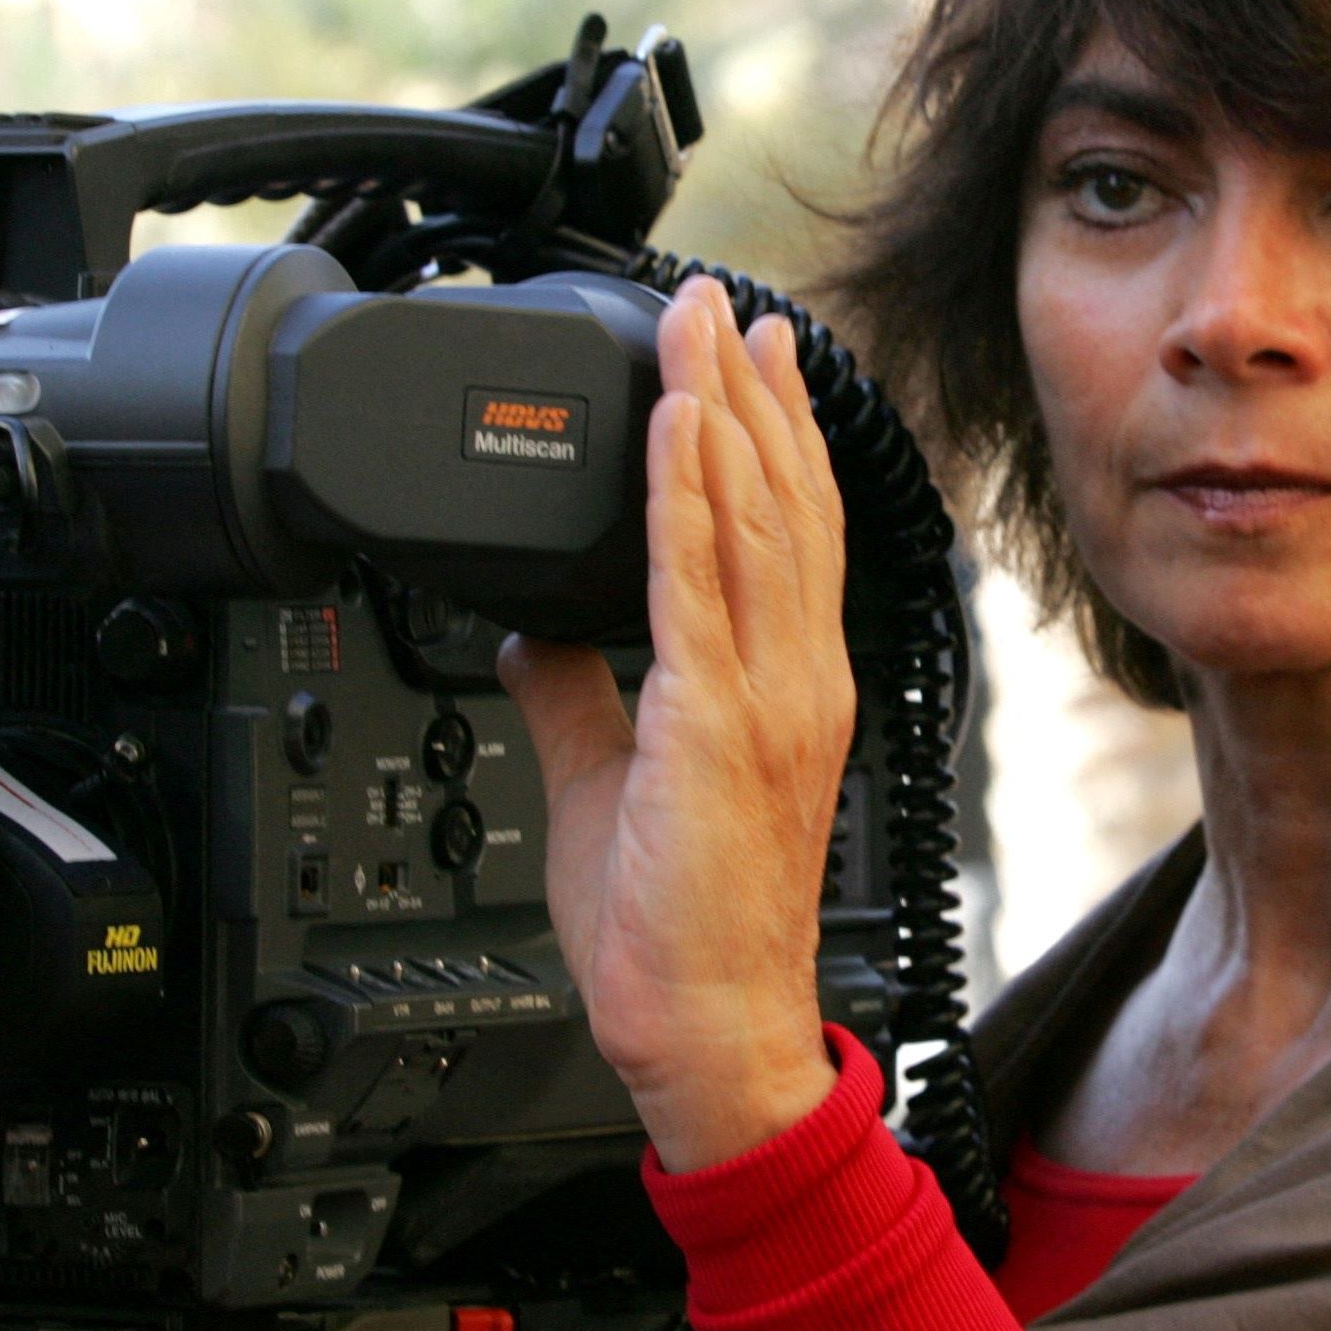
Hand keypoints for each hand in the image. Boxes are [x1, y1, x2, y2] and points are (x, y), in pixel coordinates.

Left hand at [497, 277, 854, 1170]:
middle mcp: (793, 679)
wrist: (703, 1028)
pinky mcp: (718, 728)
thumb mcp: (608, 779)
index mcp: (782, 688)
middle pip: (783, 503)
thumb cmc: (674, 927)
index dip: (775, 438)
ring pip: (754, 521)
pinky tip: (675, 426)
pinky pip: (702, 588)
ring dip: (722, 411)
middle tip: (726, 302)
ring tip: (700, 325)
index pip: (790, 535)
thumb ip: (578, 693)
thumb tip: (537, 625)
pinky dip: (690, 497)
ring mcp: (767, 699)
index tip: (751, 361)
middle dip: (751, 392)